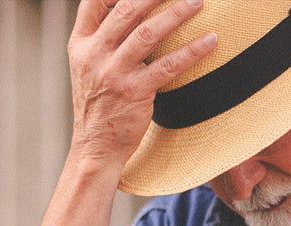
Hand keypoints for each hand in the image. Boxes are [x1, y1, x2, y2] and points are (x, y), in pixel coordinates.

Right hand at [67, 0, 216, 167]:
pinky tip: (210, 41)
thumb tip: (133, 15)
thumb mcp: (89, 69)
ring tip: (198, 2)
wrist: (96, 147)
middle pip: (126, 10)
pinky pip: (168, 65)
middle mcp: (94, 55)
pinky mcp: (135, 93)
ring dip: (176, 13)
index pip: (92, 2)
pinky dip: (191, 50)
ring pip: (147, 33)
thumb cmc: (99, 105)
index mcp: (80, 45)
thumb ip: (104, 42)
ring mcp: (114, 73)